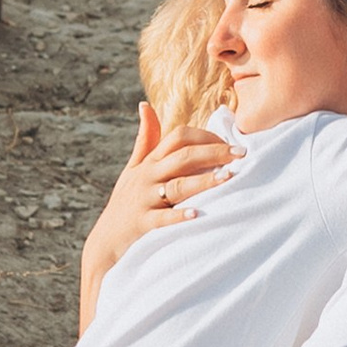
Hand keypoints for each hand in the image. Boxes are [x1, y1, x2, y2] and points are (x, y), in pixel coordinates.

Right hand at [86, 107, 234, 267]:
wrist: (105, 241)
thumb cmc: (125, 201)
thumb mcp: (132, 168)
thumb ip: (145, 139)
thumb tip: (145, 105)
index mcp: (150, 162)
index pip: (178, 137)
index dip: (205, 136)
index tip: (230, 143)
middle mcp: (147, 176)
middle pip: (183, 157)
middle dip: (213, 153)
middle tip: (241, 154)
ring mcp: (144, 200)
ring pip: (176, 186)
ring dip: (203, 181)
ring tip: (227, 178)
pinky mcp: (142, 224)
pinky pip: (162, 219)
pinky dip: (179, 216)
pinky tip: (198, 214)